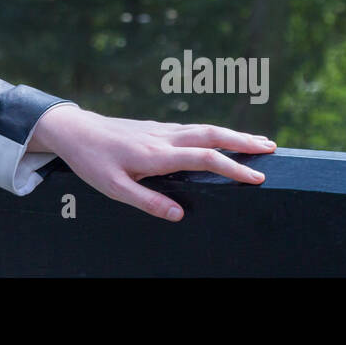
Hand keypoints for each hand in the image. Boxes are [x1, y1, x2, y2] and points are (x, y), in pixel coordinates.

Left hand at [30, 105, 275, 220]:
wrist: (74, 129)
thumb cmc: (92, 162)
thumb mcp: (114, 188)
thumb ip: (147, 202)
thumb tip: (180, 216)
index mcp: (156, 154)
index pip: (204, 159)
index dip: (232, 167)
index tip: (256, 177)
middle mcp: (163, 137)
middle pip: (211, 134)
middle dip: (243, 141)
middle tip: (271, 148)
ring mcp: (160, 130)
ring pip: (203, 129)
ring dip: (232, 134)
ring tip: (257, 142)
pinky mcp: (155, 128)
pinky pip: (192, 129)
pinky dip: (214, 133)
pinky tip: (222, 139)